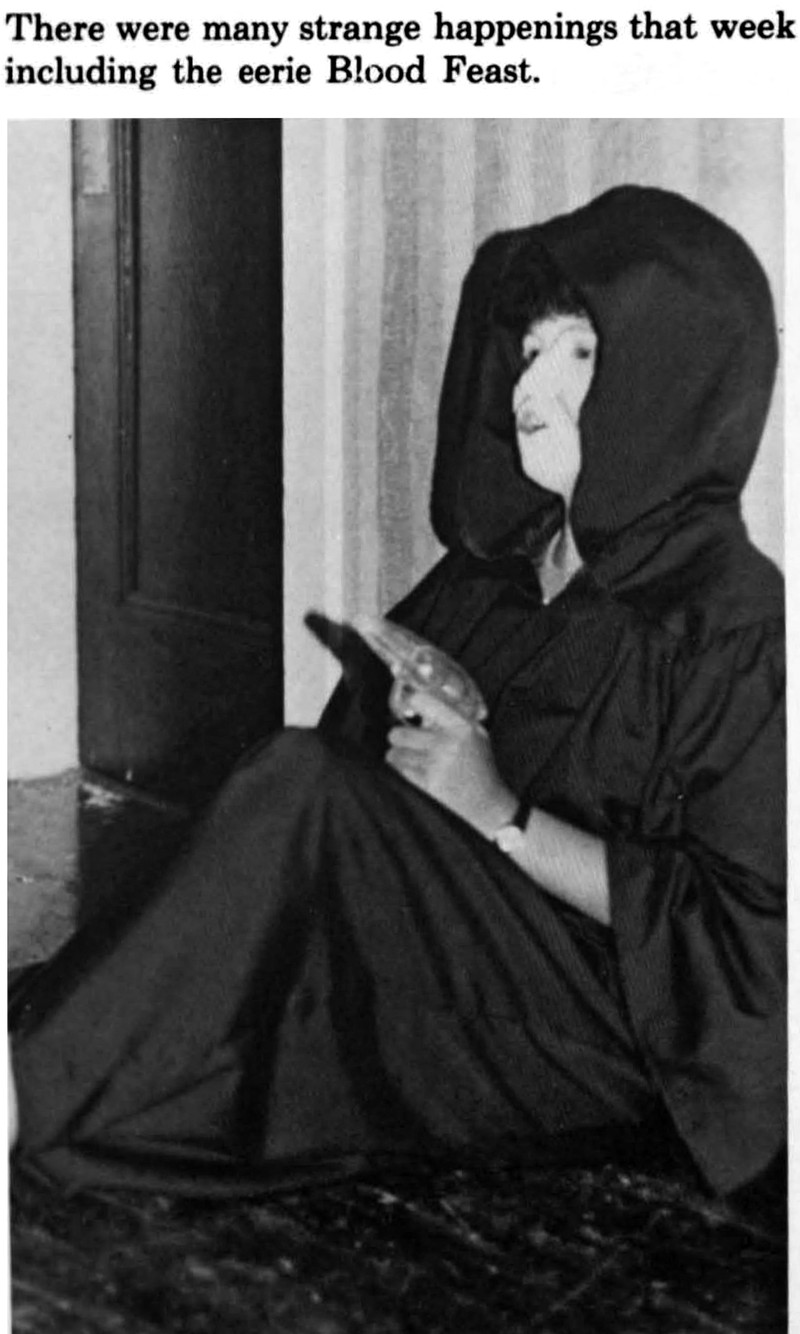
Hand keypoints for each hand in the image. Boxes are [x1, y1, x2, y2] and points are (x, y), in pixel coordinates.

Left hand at [386, 689, 516, 837]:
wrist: (487, 804)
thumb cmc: (480, 766)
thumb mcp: (476, 735)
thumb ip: (452, 717)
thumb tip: (421, 701)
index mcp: (462, 727)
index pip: (423, 701)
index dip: (412, 703)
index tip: (409, 706)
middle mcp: (448, 743)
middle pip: (399, 733)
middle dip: (398, 738)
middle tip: (403, 740)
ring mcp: (437, 765)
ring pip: (395, 754)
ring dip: (398, 756)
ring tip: (409, 758)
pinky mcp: (429, 784)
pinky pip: (400, 771)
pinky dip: (403, 771)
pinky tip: (413, 771)